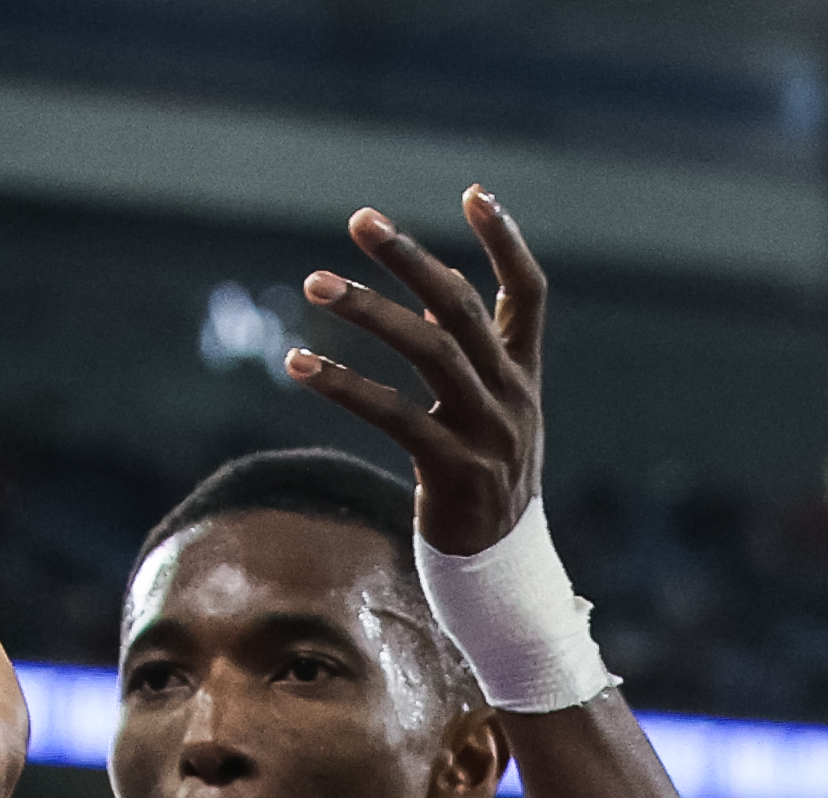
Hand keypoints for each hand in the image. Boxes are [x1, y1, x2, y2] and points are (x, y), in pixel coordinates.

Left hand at [287, 190, 550, 561]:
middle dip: (409, 260)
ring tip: (313, 282)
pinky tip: (298, 363)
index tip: (473, 192)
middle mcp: (512, 398)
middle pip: (462, 309)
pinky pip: (394, 416)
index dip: (505, 242)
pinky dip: (343, 384)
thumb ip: (468, 355)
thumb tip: (430, 295)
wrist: (502, 576)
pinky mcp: (456, 473)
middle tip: (359, 221)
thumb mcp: (489, 416)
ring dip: (367, 310)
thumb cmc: (483, 484)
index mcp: (524, 377)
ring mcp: (488, 435)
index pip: (529, 294)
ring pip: (428, 351)